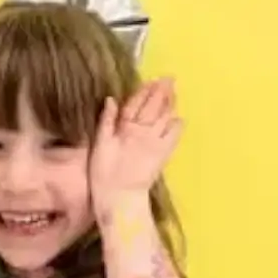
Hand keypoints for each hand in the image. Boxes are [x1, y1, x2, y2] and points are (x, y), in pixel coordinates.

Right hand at [89, 78, 183, 210]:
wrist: (121, 199)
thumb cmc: (104, 175)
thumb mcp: (99, 147)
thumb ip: (106, 122)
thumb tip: (111, 99)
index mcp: (125, 127)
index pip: (136, 102)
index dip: (144, 90)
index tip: (151, 80)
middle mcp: (143, 130)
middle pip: (154, 105)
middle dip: (162, 91)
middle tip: (169, 78)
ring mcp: (156, 141)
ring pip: (166, 115)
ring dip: (170, 103)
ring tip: (174, 92)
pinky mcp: (164, 153)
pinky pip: (174, 134)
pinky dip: (177, 124)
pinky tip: (177, 118)